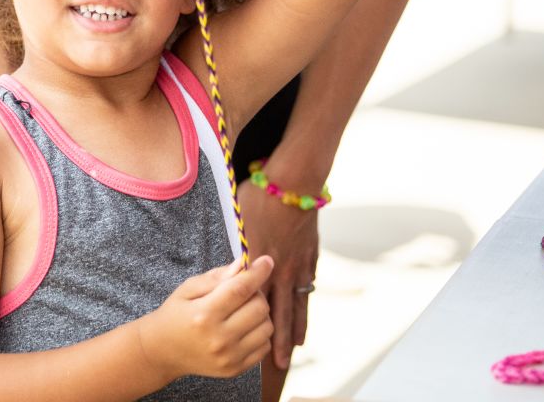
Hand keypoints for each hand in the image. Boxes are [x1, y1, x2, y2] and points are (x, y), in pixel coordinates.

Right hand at [137, 255, 274, 379]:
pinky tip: (243, 327)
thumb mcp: (188, 289)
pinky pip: (264, 346)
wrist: (163, 352)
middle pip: (259, 307)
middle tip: (243, 290)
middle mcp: (218, 339)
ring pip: (267, 327)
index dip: (257, 273)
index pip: (240, 289)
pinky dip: (259, 333)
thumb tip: (244, 264)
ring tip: (243, 310)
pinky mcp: (235, 369)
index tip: (267, 261)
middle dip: (256, 293)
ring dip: (260, 313)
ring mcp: (229, 357)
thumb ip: (216, 277)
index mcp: (203, 315)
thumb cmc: (175, 314)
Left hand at [238, 167, 321, 370]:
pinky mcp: (311, 255)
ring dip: (296, 326)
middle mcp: (282, 269)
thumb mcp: (242, 222)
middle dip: (278, 339)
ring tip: (295, 346)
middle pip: (280, 312)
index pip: (256, 303)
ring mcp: (299, 263)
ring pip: (298, 303)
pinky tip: (304, 312)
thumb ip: (239, 248)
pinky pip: (308, 285)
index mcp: (260, 262)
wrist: (296, 182)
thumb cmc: (262, 197)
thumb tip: (233, 268)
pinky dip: (306, 302)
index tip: (248, 342)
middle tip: (278, 362)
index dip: (253, 326)